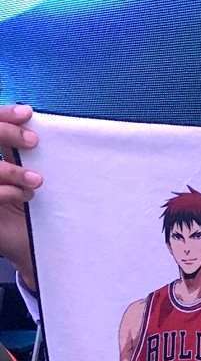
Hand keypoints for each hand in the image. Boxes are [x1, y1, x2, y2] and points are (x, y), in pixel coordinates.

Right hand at [0, 104, 42, 288]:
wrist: (31, 246)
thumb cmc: (29, 208)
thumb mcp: (23, 176)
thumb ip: (18, 151)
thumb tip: (28, 121)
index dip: (4, 116)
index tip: (27, 113)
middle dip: (7, 134)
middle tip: (33, 142)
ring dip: (12, 170)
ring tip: (36, 180)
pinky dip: (7, 191)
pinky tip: (23, 196)